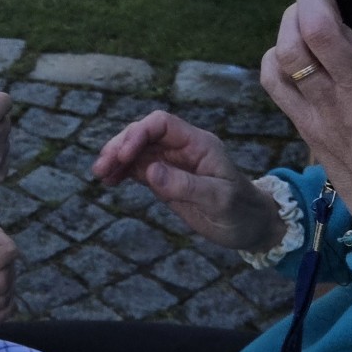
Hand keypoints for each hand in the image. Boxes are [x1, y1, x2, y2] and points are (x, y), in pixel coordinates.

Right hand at [93, 109, 281, 250]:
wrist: (252, 227)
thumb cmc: (242, 210)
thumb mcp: (218, 199)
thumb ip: (185, 185)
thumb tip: (150, 171)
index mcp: (198, 143)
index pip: (161, 125)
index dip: (139, 134)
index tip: (123, 155)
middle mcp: (182, 149)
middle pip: (143, 134)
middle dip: (120, 146)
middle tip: (102, 167)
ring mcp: (172, 163)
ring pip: (136, 151)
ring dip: (116, 158)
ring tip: (99, 174)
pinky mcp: (165, 179)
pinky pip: (138, 169)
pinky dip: (121, 172)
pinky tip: (109, 181)